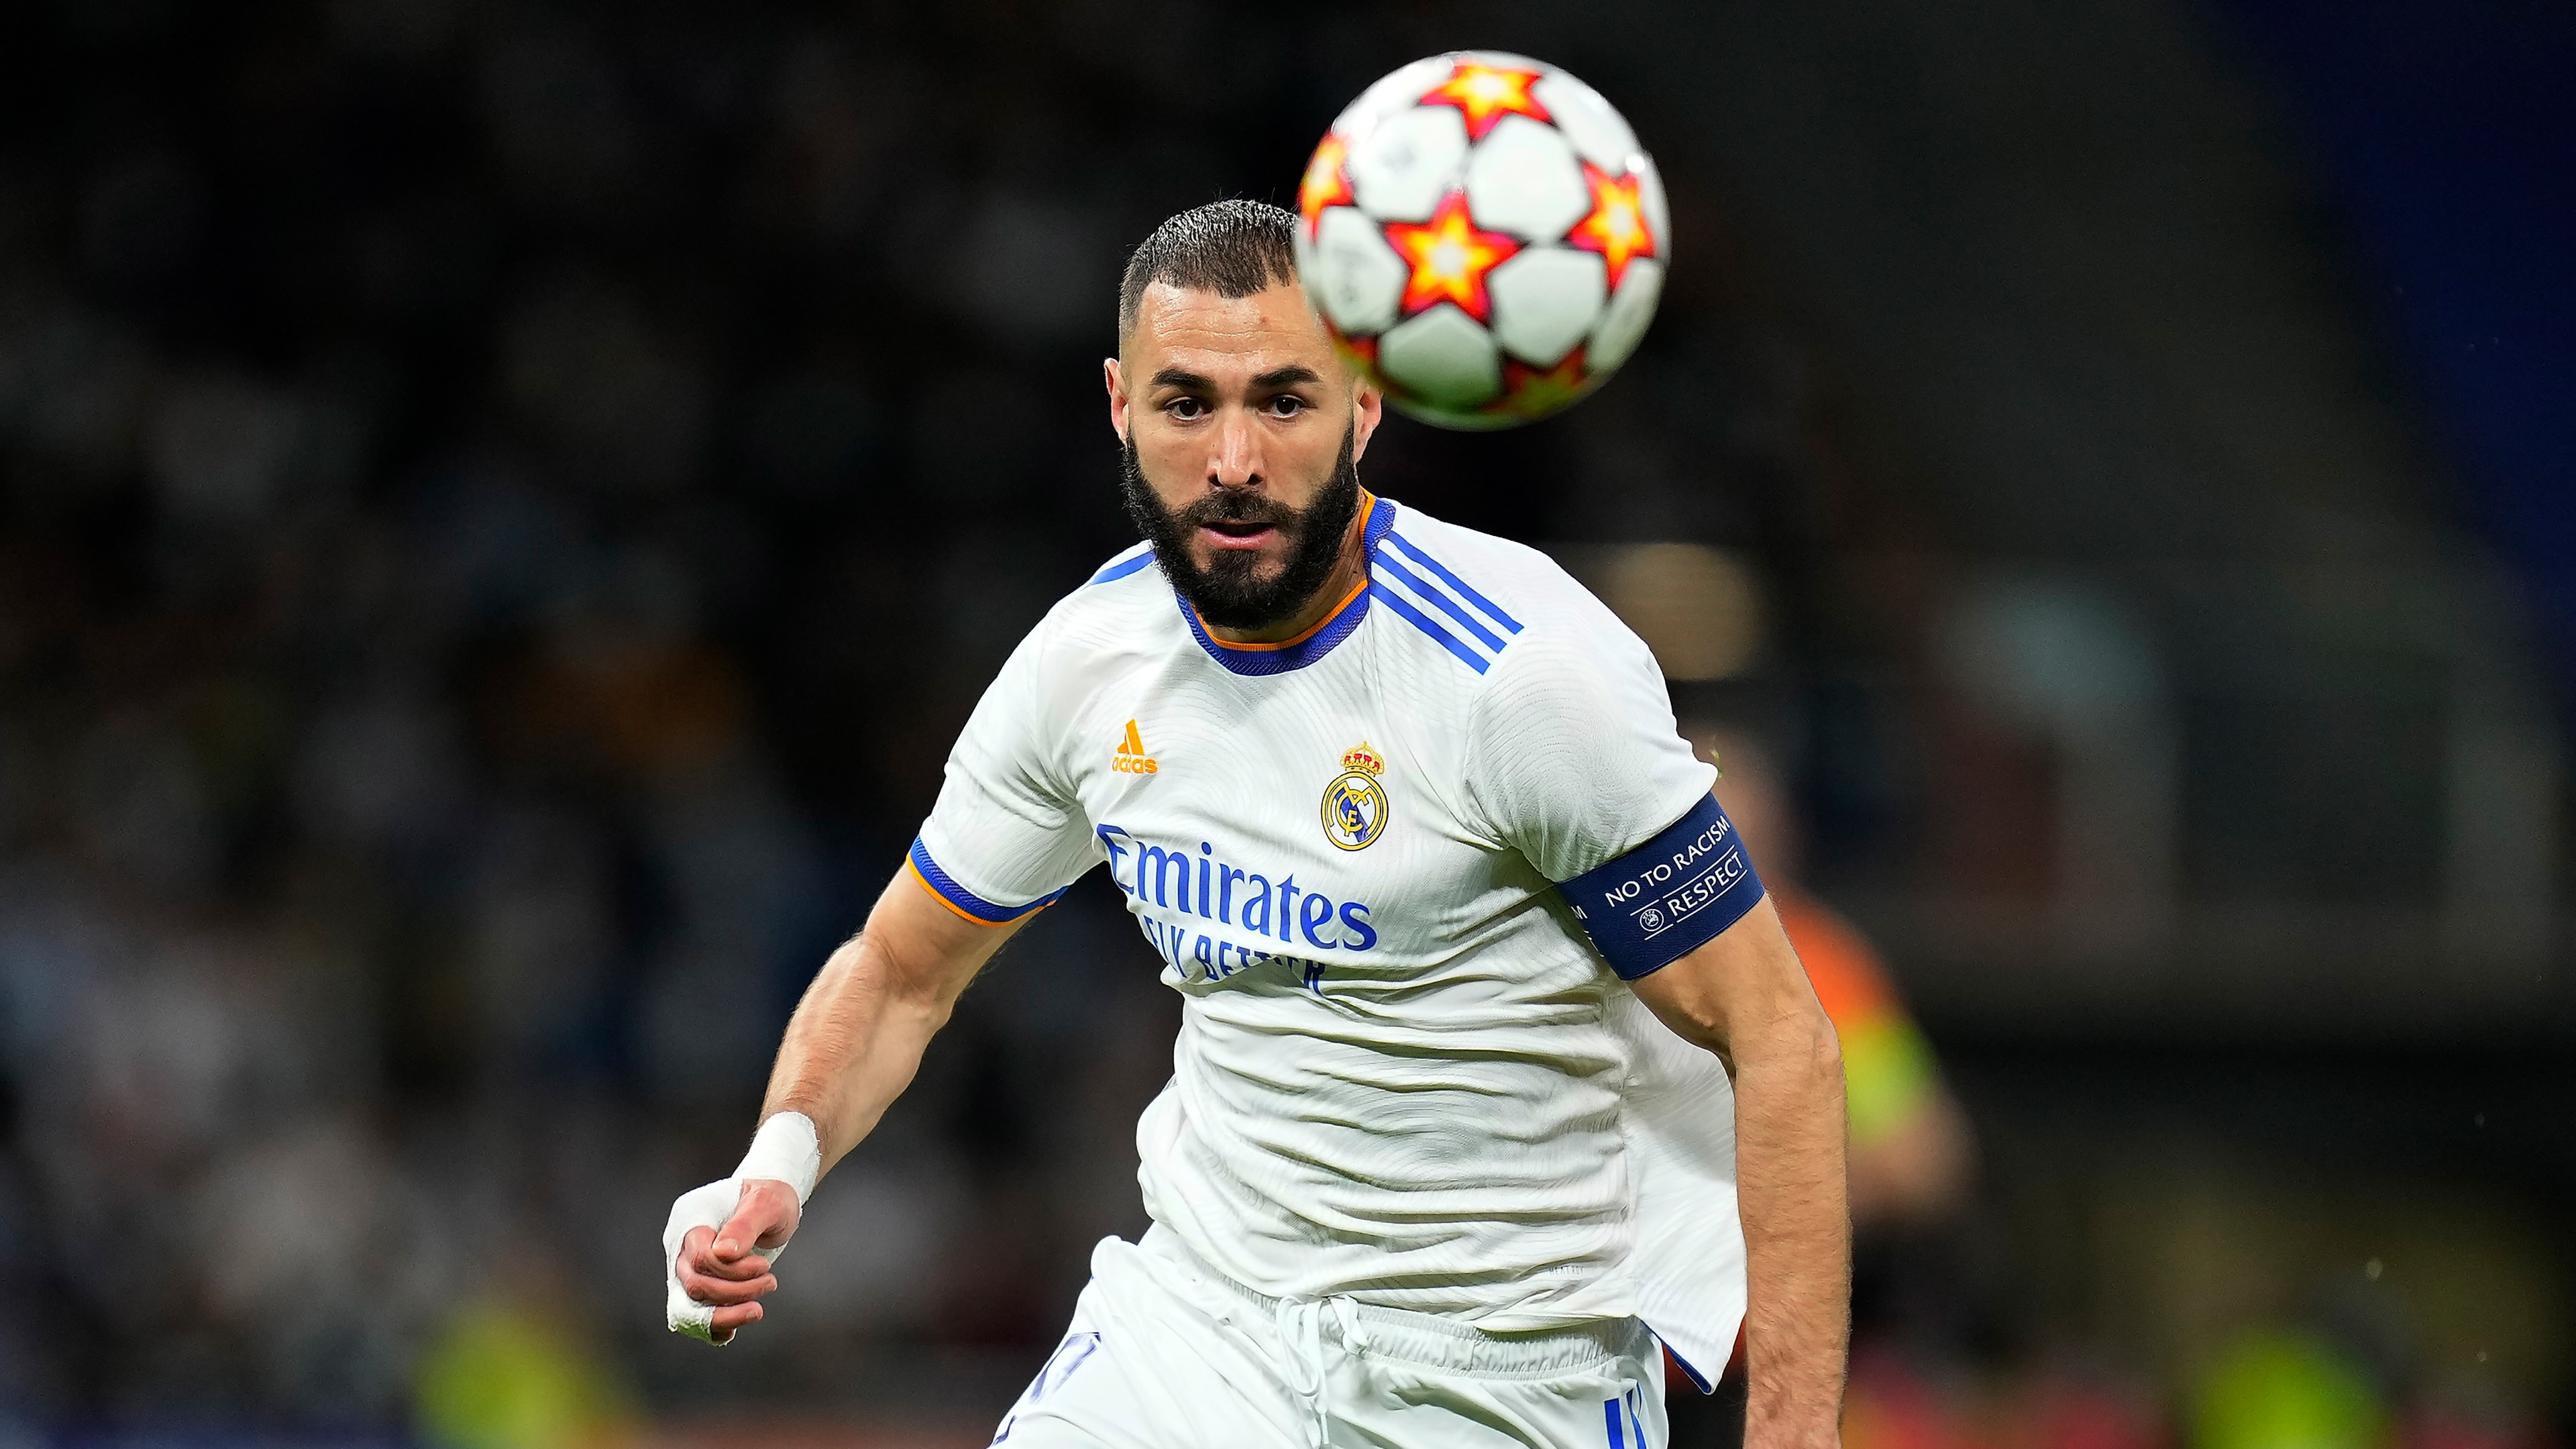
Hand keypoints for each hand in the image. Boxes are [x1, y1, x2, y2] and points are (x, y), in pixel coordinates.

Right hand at [668, 1178, 801, 1343]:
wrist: (771, 1204)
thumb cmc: (769, 1199)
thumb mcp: (766, 1203)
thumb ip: (744, 1225)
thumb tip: (722, 1253)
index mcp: (690, 1218)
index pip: (699, 1258)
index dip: (733, 1270)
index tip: (764, 1265)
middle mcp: (681, 1245)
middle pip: (694, 1284)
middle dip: (735, 1292)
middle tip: (771, 1282)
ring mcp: (686, 1267)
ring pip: (690, 1306)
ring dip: (726, 1314)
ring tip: (757, 1310)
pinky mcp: (700, 1284)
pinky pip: (694, 1316)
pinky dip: (713, 1327)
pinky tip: (734, 1328)